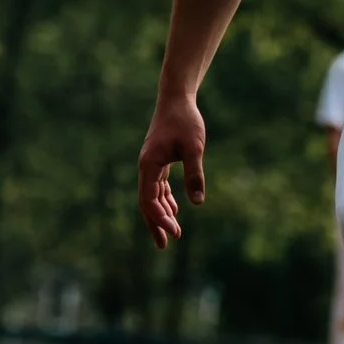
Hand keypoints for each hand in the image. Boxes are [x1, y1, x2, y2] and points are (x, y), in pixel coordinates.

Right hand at [137, 93, 207, 248]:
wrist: (177, 99)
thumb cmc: (185, 121)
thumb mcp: (194, 148)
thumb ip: (194, 174)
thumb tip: (198, 202)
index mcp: (148, 165)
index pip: (149, 200)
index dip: (160, 218)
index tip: (175, 233)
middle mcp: (146, 167)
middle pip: (146, 203)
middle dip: (155, 224)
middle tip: (165, 245)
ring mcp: (151, 164)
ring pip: (152, 195)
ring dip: (162, 214)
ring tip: (173, 233)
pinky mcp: (159, 160)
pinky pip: (159, 186)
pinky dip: (166, 199)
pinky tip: (176, 210)